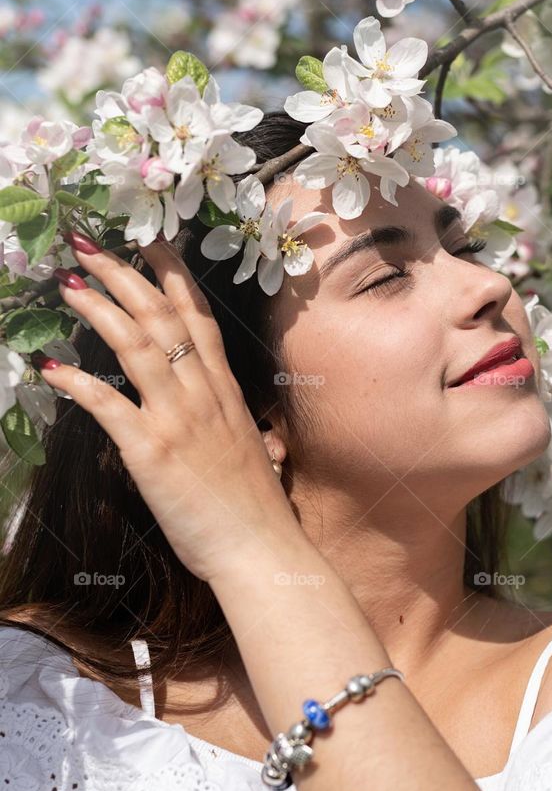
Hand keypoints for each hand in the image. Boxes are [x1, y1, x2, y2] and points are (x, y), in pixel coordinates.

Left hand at [36, 234, 301, 584]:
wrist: (262, 549)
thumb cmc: (256, 509)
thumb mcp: (252, 451)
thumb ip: (236, 426)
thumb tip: (236, 422)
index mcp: (225, 390)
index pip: (197, 317)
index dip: (172, 275)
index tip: (151, 241)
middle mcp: (203, 393)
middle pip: (161, 317)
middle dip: (124, 275)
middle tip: (89, 246)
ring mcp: (179, 418)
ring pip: (137, 345)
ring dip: (99, 310)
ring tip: (68, 284)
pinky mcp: (152, 450)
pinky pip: (108, 405)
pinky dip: (77, 382)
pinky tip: (50, 368)